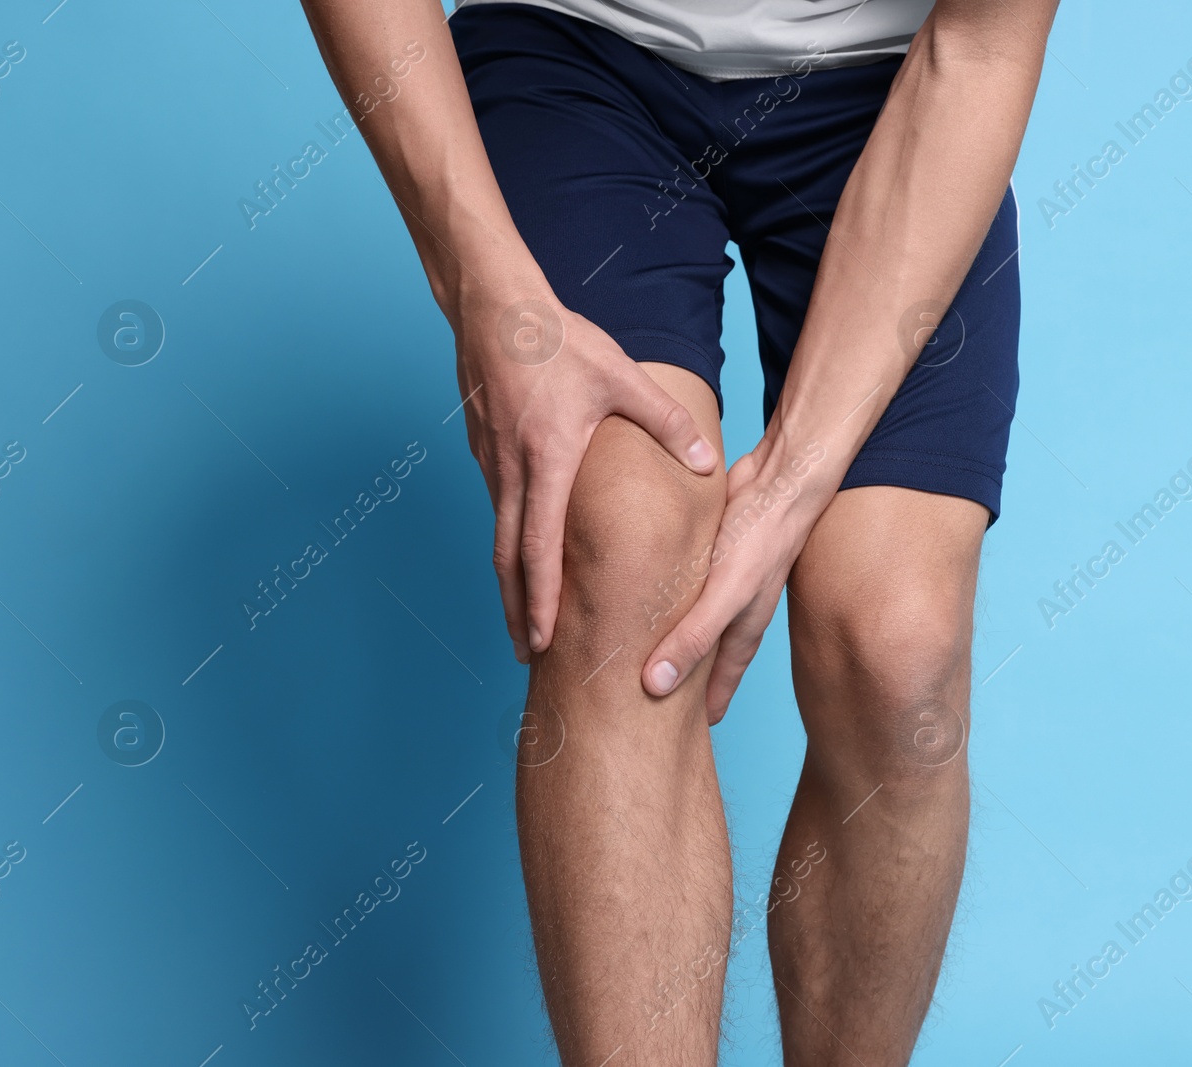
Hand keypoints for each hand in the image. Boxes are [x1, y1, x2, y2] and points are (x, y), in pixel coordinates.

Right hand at [455, 288, 718, 662]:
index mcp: (547, 460)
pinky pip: (498, 508)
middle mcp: (512, 470)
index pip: (540, 547)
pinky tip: (521, 559)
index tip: (543, 639)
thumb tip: (706, 464)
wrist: (494, 305)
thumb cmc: (558, 340)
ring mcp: (491, 462)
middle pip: (508, 558)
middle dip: (517, 610)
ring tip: (523, 620)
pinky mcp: (484, 450)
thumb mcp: (620, 377)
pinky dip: (507, 544)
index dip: (540, 599)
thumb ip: (666, 423)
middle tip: (527, 652)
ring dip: (509, 582)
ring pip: (499, 535)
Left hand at [642, 434, 832, 721]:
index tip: (678, 744)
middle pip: (701, 659)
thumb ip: (692, 638)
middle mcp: (731, 612)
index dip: (698, 713)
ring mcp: (719, 583)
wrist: (780, 480)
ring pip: (688, 622)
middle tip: (647, 709)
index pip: (718, 687)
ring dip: (667, 639)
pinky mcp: (705, 553)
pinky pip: (679, 586)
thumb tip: (653, 686)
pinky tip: (640, 596)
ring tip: (636, 656)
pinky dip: (662, 599)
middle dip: (678, 684)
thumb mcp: (725, 595)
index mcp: (740, 632)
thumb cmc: (762, 539)